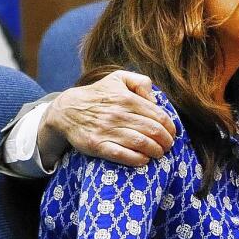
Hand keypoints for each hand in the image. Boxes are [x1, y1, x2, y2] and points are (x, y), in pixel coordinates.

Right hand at [38, 71, 176, 167]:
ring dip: (155, 151)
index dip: (170, 128)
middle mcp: (118, 114)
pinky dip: (137, 159)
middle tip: (167, 147)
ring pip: (141, 143)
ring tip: (158, 154)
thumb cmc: (97, 95)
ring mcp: (107, 130)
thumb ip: (140, 82)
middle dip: (166, 142)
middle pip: (153, 131)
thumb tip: (155, 100)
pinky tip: (143, 160)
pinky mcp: (97, 145)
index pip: (158, 116)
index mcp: (126, 98)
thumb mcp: (118, 78)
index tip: (172, 134)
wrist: (66, 110)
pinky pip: (122, 155)